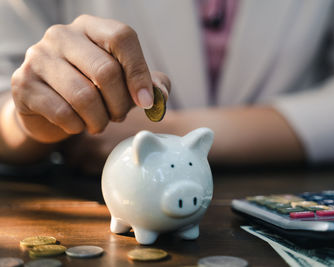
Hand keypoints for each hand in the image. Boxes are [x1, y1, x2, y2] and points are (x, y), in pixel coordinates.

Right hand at [11, 14, 169, 142]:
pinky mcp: (24, 84)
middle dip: (120, 104)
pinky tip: (77, 124)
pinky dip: (77, 127)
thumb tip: (160, 95)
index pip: (122, 38)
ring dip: (100, 120)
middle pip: (106, 71)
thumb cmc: (91, 89)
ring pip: (84, 96)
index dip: (139, 72)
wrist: (47, 107)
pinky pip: (63, 113)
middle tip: (119, 116)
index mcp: (91, 28)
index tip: (146, 102)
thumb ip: (148, 84)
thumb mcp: (123, 82)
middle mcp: (62, 35)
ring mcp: (39, 57)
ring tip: (99, 123)